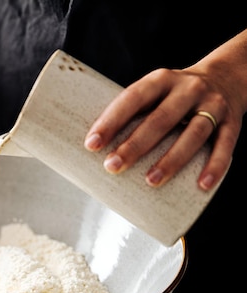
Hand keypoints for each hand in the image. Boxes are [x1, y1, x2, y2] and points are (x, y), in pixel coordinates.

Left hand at [84, 65, 243, 189]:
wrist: (228, 75)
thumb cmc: (175, 94)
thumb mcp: (155, 91)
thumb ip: (133, 112)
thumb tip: (95, 147)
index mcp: (161, 79)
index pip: (132, 98)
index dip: (111, 121)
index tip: (92, 144)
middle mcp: (188, 88)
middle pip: (160, 119)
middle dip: (135, 145)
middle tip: (113, 166)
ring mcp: (212, 104)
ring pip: (192, 134)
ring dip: (172, 160)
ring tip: (151, 181)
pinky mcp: (232, 121)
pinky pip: (225, 145)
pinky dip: (214, 165)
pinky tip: (202, 184)